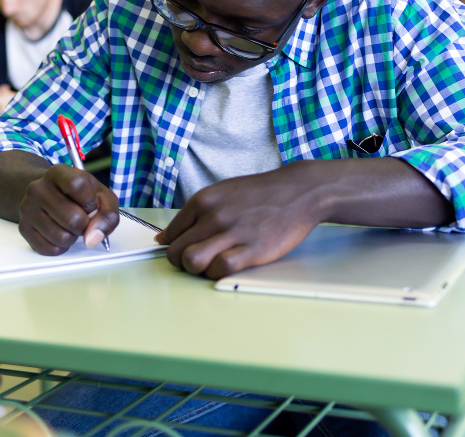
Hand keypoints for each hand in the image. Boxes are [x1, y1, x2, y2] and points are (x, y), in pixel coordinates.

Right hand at [17, 164, 119, 254]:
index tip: (91, 206)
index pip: (78, 185)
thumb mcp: (100, 195)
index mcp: (58, 172)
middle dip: (85, 225)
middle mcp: (37, 188)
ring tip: (70, 226)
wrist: (50, 194)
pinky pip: (50, 249)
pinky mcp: (23, 228)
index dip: (91, 202)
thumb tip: (93, 238)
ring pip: (61, 238)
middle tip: (82, 219)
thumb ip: (107, 214)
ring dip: (73, 238)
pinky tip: (60, 232)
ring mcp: (27, 208)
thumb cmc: (80, 195)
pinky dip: (61, 247)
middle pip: (72, 219)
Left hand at [156, 163, 323, 278]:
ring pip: (192, 261)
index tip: (186, 250)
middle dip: (182, 263)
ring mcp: (233, 232)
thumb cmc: (259, 194)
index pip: (170, 235)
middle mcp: (214, 215)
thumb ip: (192, 214)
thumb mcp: (220, 193)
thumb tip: (165, 237)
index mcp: (203, 200)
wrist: (299, 191)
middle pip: (176, 252)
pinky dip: (217, 273)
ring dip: (196, 270)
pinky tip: (226, 266)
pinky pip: (220, 268)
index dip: (175, 247)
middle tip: (197, 261)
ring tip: (209, 265)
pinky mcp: (253, 248)